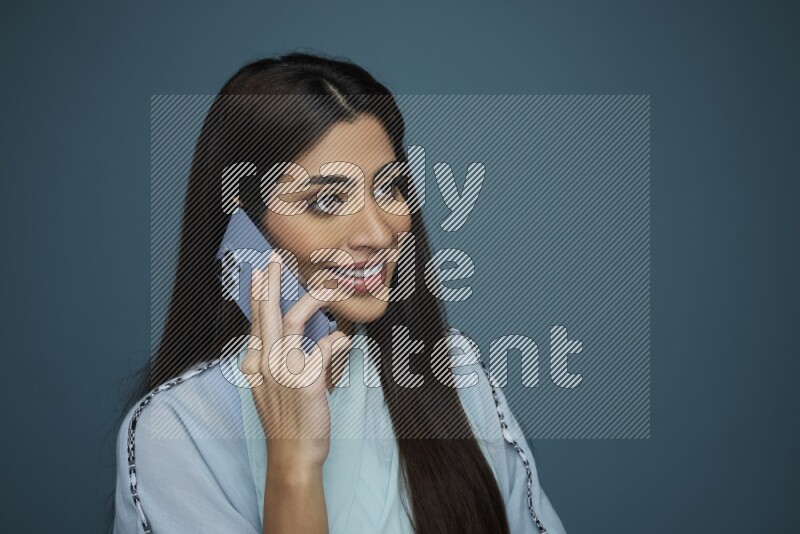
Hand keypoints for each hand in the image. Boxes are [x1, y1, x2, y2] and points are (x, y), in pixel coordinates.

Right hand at [241, 250, 350, 469]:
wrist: (292, 453)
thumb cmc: (286, 419)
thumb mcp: (270, 388)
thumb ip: (274, 359)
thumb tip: (290, 334)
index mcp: (255, 365)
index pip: (256, 322)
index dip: (258, 295)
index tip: (260, 274)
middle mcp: (266, 365)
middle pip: (267, 314)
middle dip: (270, 283)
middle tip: (275, 260)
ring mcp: (285, 373)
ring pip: (293, 322)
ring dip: (311, 299)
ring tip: (327, 288)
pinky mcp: (307, 382)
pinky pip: (324, 348)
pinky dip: (337, 340)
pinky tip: (345, 339)